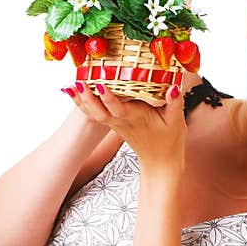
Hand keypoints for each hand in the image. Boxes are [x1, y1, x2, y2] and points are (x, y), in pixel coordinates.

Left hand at [63, 80, 186, 170]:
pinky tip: (75, 91)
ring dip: (81, 100)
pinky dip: (84, 103)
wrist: (160, 163)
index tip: (99, 84)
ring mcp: (115, 124)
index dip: (108, 98)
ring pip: (94, 113)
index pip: (118, 109)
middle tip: (76, 82)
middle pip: (99, 111)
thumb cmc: (170, 142)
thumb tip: (174, 87)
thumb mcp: (177, 122)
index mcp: (135, 119)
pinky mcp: (113, 123)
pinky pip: (95, 113)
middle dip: (87, 98)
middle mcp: (122, 121)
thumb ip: (175, 104)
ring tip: (70, 85)